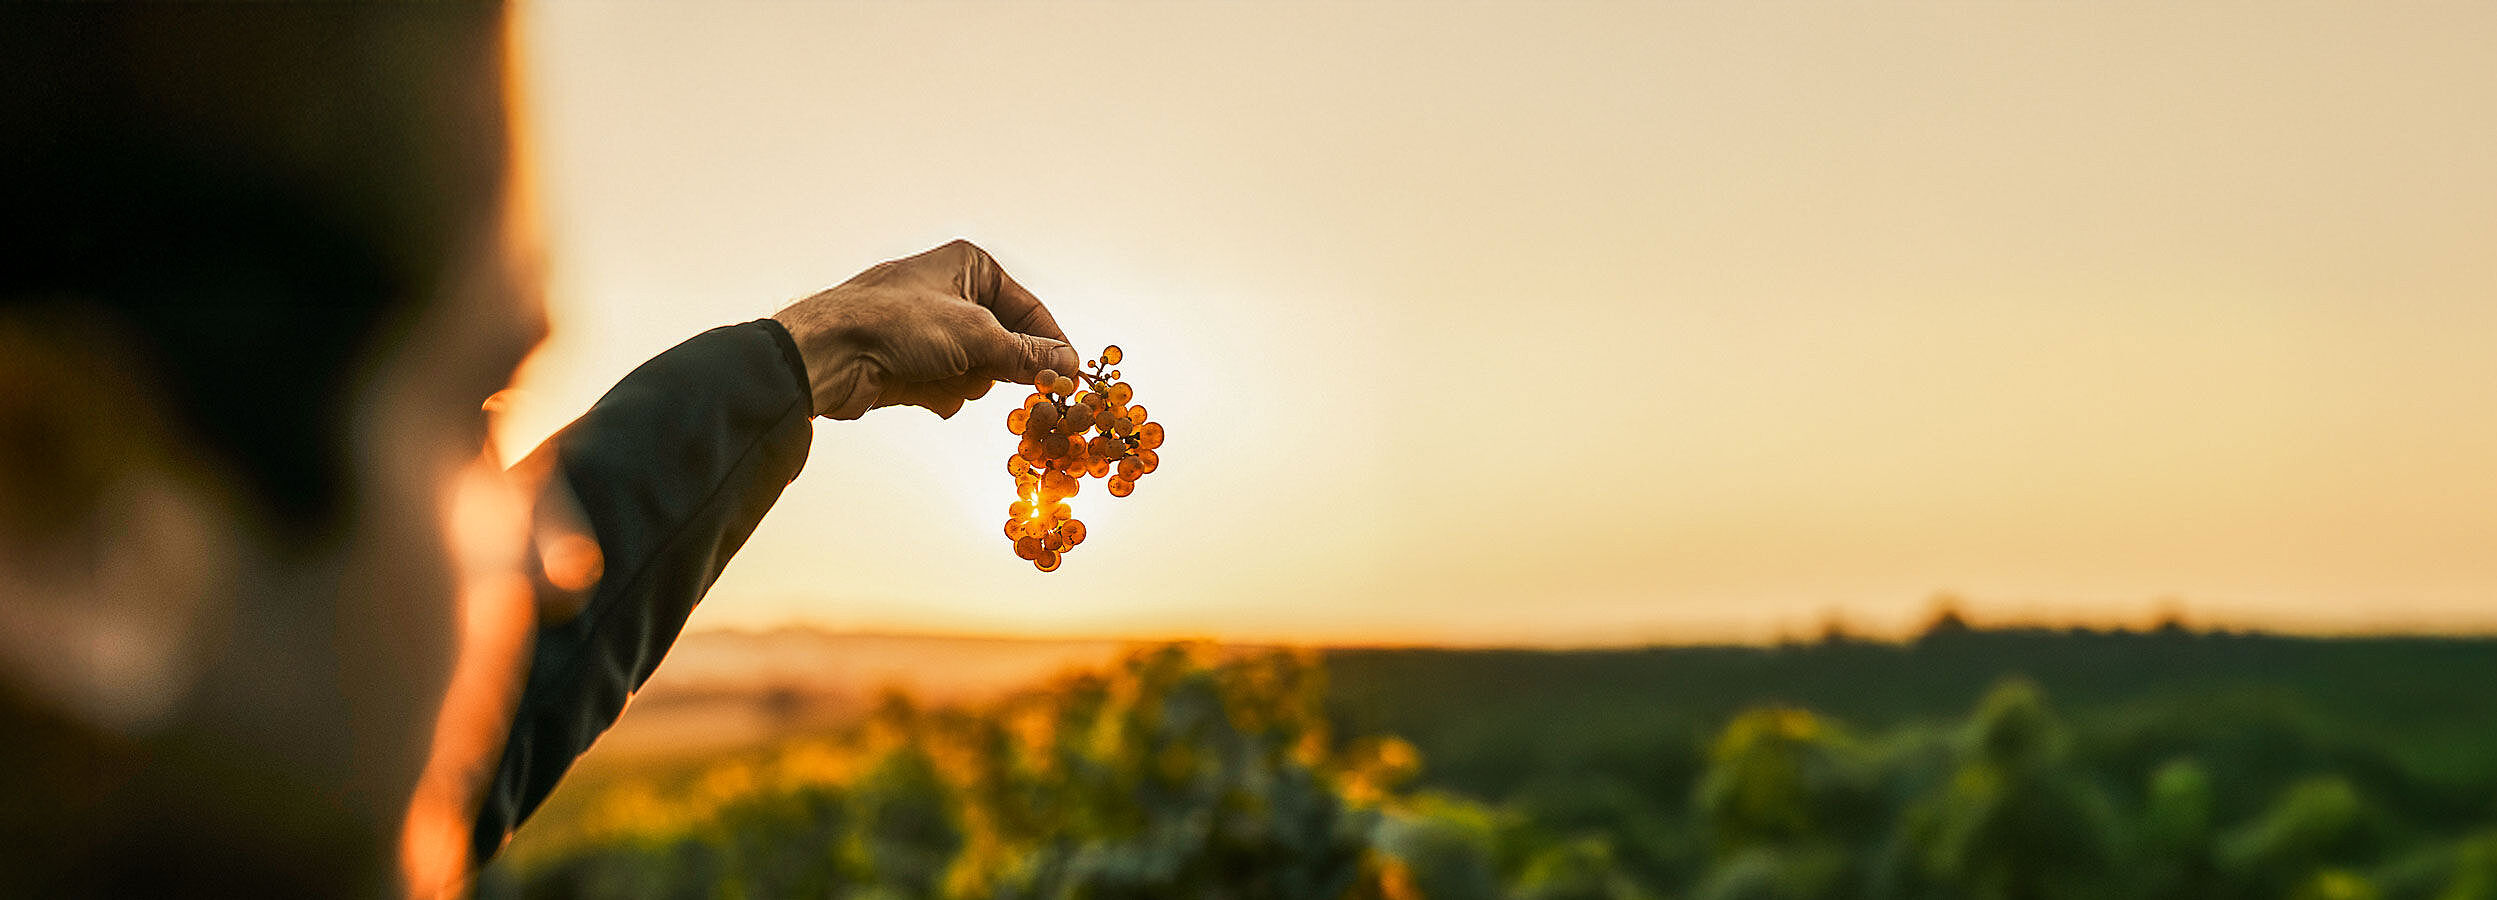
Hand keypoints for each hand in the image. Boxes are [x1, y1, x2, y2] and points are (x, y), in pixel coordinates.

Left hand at [771, 240, 1081, 419]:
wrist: (829, 353)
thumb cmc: (896, 323)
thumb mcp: (975, 336)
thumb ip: (1026, 354)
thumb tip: (1068, 365)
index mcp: (970, 267)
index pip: (1030, 310)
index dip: (1050, 345)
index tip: (1070, 377)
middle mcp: (952, 293)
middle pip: (1006, 343)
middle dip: (997, 366)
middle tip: (993, 378)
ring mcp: (931, 329)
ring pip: (979, 370)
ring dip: (965, 382)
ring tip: (940, 376)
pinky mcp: (913, 361)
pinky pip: (950, 385)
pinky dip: (941, 392)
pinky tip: (919, 389)